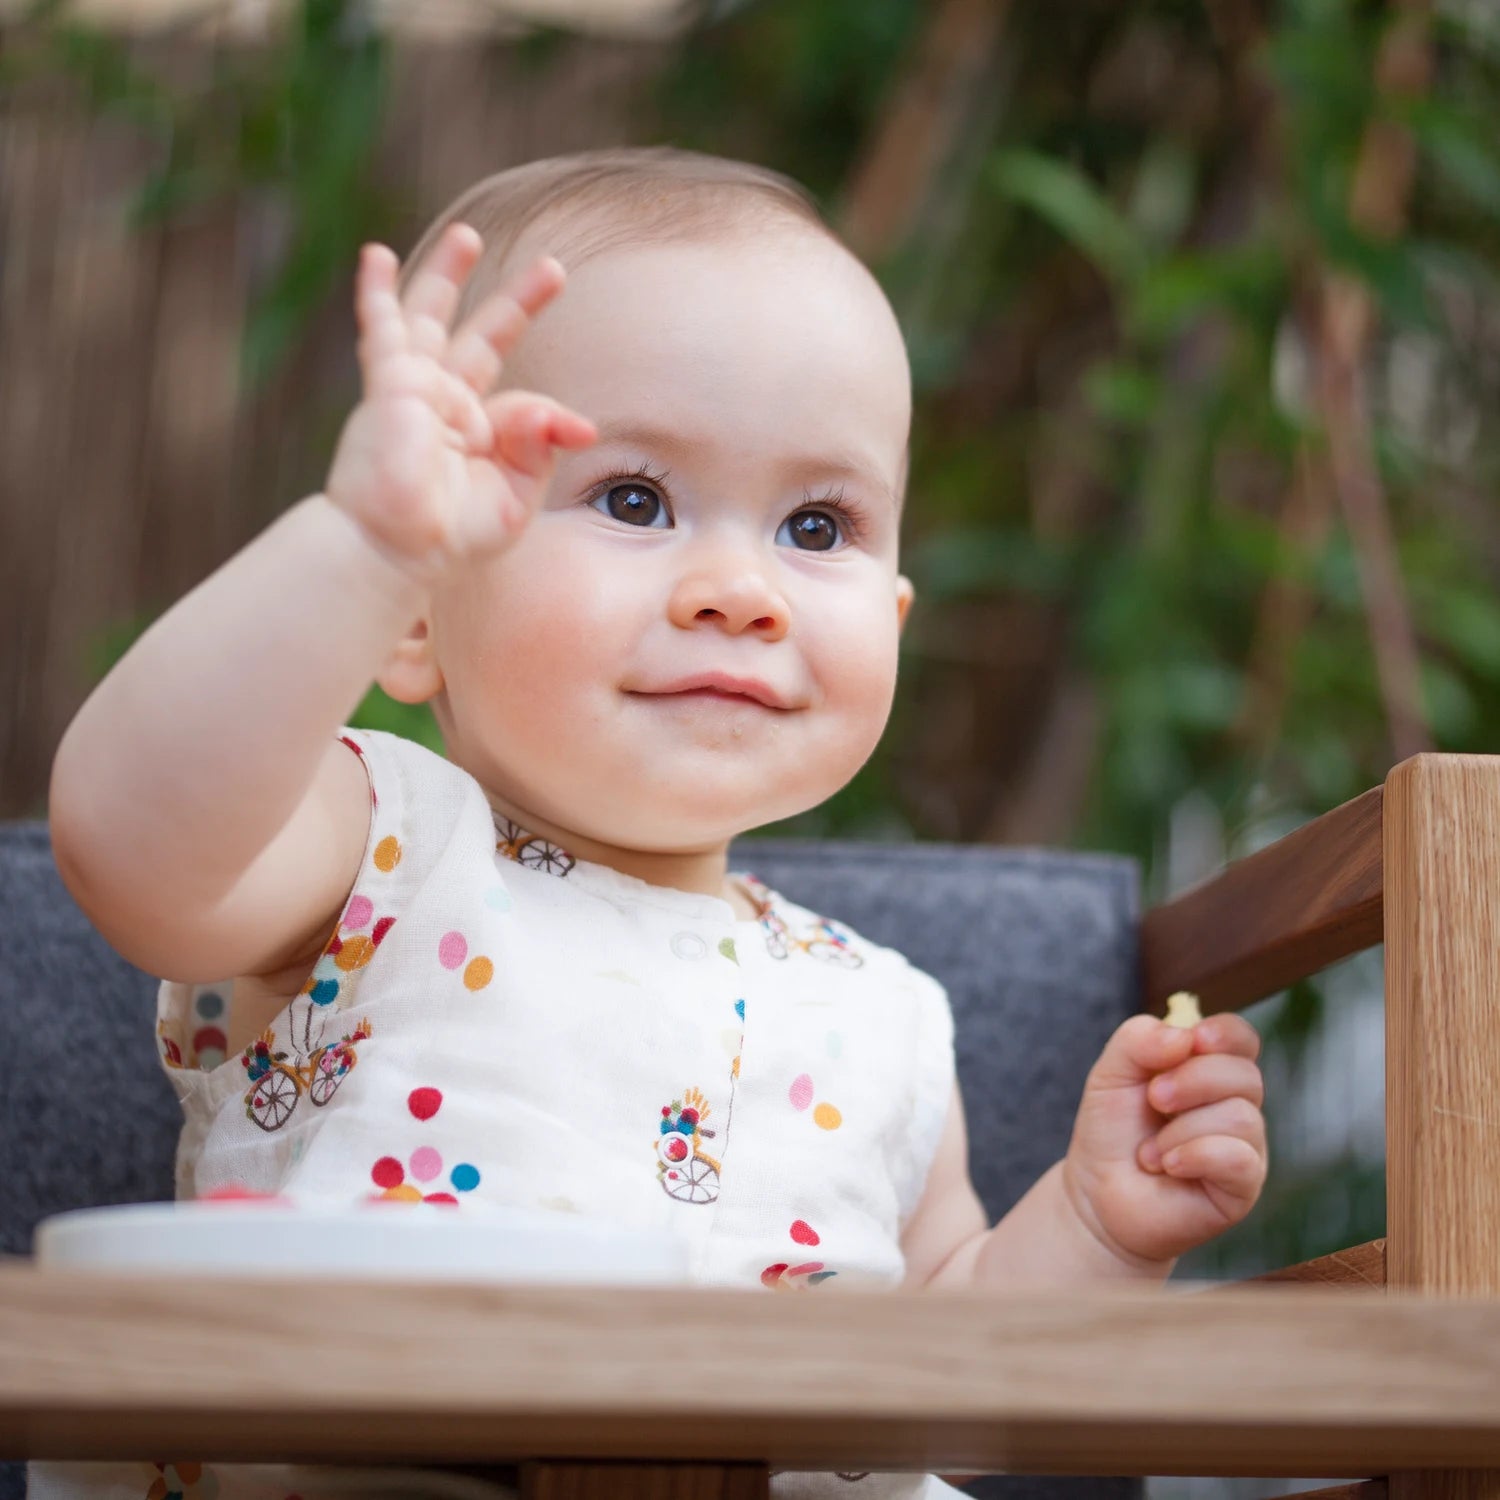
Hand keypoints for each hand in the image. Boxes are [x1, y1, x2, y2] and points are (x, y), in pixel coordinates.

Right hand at [326, 223, 597, 581]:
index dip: (548, 409)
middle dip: (517, 303)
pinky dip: (378, 293)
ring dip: (446, 274)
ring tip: (468, 237)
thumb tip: (579, 421)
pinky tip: (375, 257)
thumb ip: (541, 450)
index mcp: (478, 431)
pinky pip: (382, 329)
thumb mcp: (516, 496)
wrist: (398, 550)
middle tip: (553, 267)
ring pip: (431, 317)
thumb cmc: (452, 536)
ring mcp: (415, 388)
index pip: (518, 396)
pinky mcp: (389, 383)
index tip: (583, 426)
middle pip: (483, 337)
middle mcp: (446, 402)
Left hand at [1062, 1012, 1267, 1267]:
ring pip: (1242, 1116)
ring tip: (1151, 1150)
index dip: (1225, 1033)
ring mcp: (1244, 1147)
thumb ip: (1139, 1040)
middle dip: (1192, 1080)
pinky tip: (1168, 1165)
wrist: (1098, 1194)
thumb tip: (1186, 1035)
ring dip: (1182, 1128)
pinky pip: (1239, 1158)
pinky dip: (1196, 1154)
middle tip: (1154, 1099)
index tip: (1196, 1038)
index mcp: (1209, 1070)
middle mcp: (1235, 1105)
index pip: (1241, 1039)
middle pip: (1245, 1074)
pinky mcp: (1243, 1187)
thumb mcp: (1111, 1073)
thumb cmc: (1112, 1131)